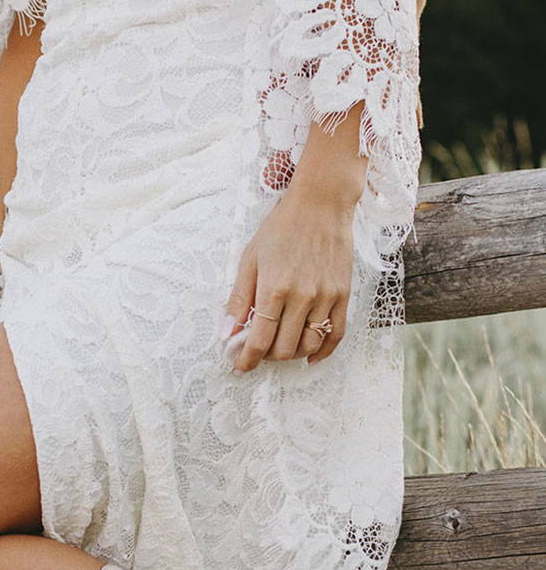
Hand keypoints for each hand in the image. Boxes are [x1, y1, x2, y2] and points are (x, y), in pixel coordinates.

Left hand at [222, 185, 356, 372]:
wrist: (321, 204)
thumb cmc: (281, 228)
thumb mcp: (250, 259)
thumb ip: (238, 299)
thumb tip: (226, 333)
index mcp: (274, 289)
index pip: (259, 340)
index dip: (247, 359)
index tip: (240, 365)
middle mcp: (301, 297)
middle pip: (284, 349)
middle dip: (267, 355)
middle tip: (259, 348)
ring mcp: (325, 297)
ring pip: (308, 346)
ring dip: (292, 353)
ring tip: (281, 344)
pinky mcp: (343, 295)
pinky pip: (336, 334)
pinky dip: (323, 351)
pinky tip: (311, 356)